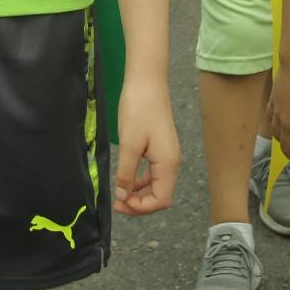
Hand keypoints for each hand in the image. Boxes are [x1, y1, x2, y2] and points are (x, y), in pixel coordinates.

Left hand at [112, 81, 178, 215]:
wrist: (147, 82)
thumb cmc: (139, 110)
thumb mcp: (129, 144)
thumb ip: (126, 173)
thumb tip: (123, 197)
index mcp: (168, 164)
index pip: (161, 200)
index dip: (141, 208)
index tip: (120, 205)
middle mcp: (171, 162)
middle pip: (160, 195)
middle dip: (139, 203)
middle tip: (118, 203)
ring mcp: (167, 154)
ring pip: (156, 184)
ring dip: (139, 192)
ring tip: (120, 193)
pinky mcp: (160, 146)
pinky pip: (153, 172)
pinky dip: (140, 179)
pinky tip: (127, 177)